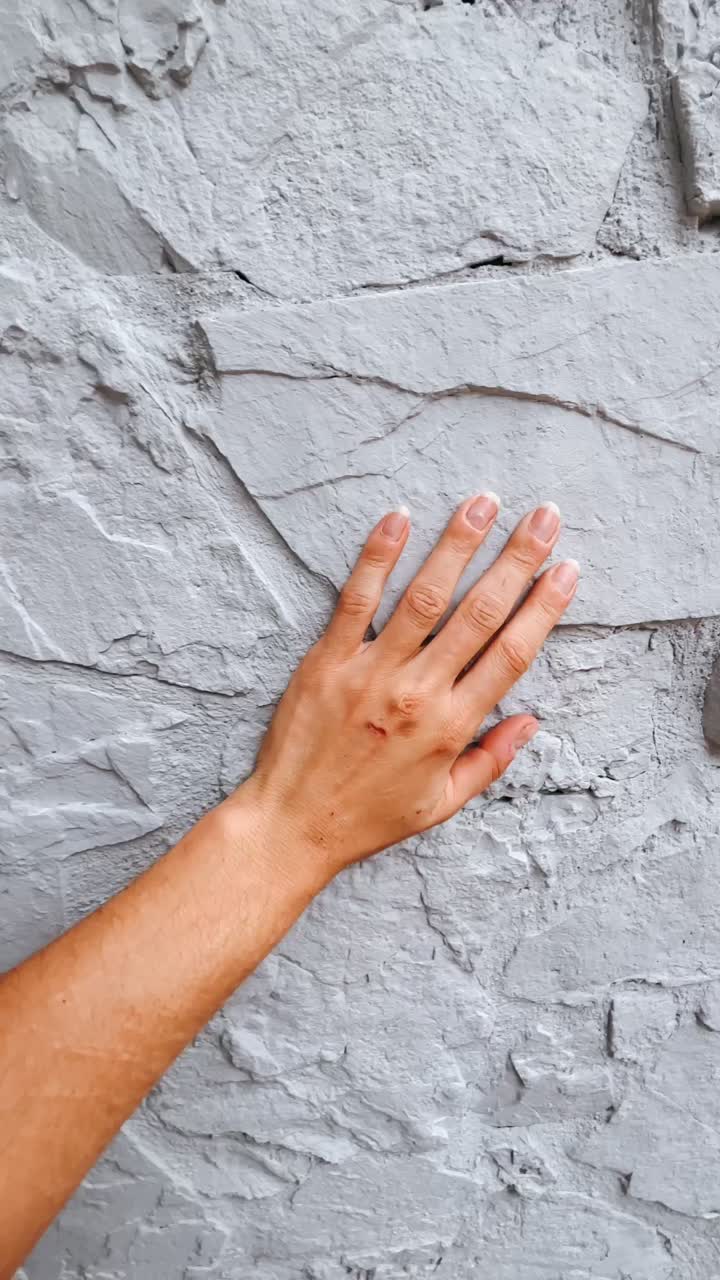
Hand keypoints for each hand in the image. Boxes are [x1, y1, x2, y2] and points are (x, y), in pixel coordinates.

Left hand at [240, 494, 577, 879]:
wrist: (292, 826)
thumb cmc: (368, 818)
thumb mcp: (443, 804)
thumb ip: (491, 760)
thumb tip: (533, 721)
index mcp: (453, 727)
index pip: (511, 654)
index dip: (543, 607)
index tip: (566, 569)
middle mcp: (419, 694)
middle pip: (479, 614)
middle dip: (516, 560)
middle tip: (543, 516)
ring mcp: (372, 673)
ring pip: (424, 597)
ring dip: (457, 544)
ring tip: (484, 501)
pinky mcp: (328, 662)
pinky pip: (356, 600)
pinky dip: (378, 557)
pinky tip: (399, 518)